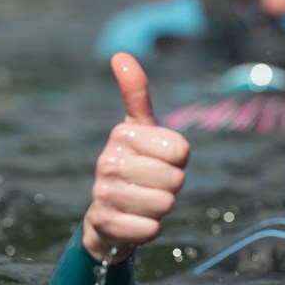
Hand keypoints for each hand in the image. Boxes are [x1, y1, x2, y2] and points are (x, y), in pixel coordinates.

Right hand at [82, 53, 189, 262]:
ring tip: (143, 201)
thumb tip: (120, 55)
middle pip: (176, 180)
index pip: (181, 151)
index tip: (160, 160)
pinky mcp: (105, 223)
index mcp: (121, 135)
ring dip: (161, 208)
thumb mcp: (139, 129)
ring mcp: (103, 193)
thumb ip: (136, 93)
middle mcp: (107, 161)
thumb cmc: (134, 164)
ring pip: (165, 204)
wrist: (107, 214)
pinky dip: (150, 228)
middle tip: (153, 184)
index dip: (179, 161)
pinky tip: (135, 220)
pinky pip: (151, 229)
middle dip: (172, 186)